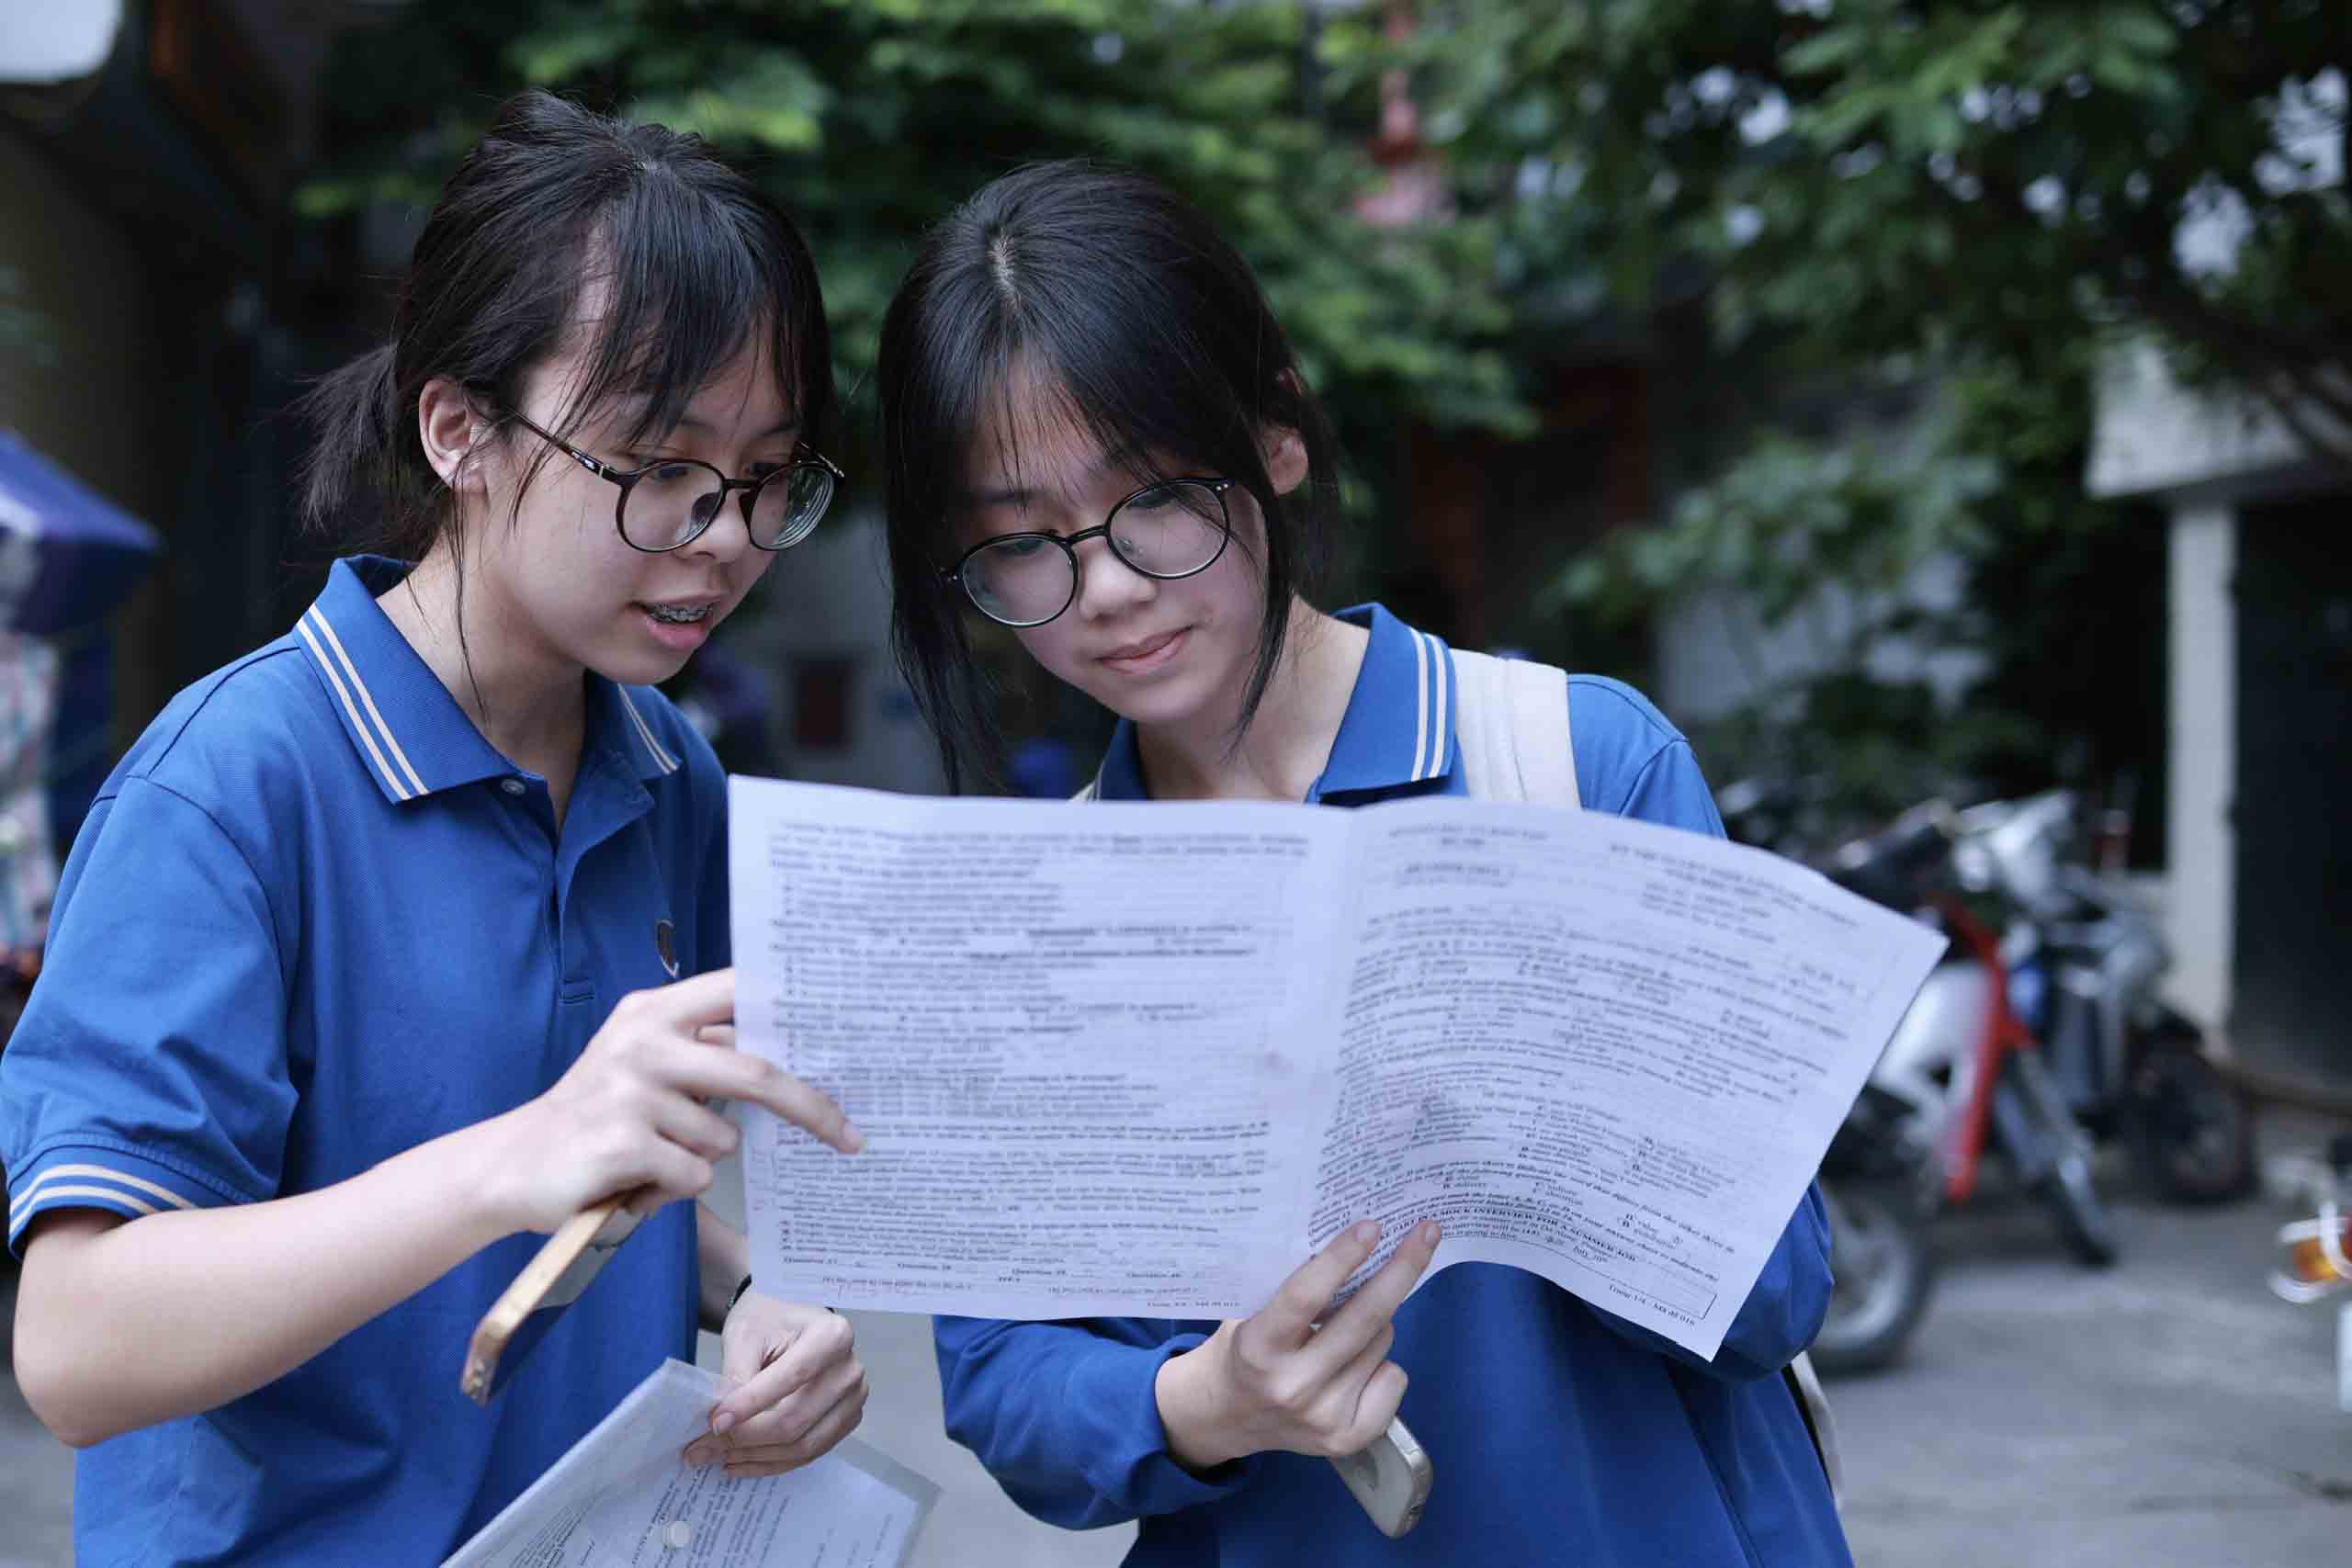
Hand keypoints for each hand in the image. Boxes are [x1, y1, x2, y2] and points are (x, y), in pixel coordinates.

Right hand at [486, 968, 861, 1234]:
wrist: (511, 1164)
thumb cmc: (596, 1115)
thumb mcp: (644, 1062)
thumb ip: (703, 1051)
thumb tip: (790, 1056)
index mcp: (652, 1011)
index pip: (738, 991)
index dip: (793, 1006)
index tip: (845, 1026)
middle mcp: (642, 1042)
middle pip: (756, 1073)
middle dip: (810, 1109)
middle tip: (850, 1136)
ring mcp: (630, 1092)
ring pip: (722, 1137)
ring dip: (702, 1157)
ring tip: (655, 1157)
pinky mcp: (622, 1143)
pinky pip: (694, 1173)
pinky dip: (676, 1187)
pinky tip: (636, 1178)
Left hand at [684, 1297, 867, 1477]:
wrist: (788, 1319)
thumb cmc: (768, 1319)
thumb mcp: (745, 1334)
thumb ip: (736, 1376)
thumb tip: (721, 1425)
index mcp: (832, 1336)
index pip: (790, 1379)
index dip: (750, 1405)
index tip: (714, 1422)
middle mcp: (849, 1370)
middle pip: (796, 1420)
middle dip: (745, 1438)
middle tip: (703, 1447)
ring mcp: (852, 1399)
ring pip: (803, 1446)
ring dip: (755, 1457)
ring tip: (717, 1456)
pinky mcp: (845, 1421)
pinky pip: (808, 1454)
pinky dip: (771, 1463)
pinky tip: (741, 1461)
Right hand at [1154, 1218, 1440, 1470]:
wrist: (1227, 1416)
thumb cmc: (1245, 1346)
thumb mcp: (1250, 1309)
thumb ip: (1291, 1283)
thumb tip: (1352, 1239)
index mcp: (1258, 1348)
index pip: (1305, 1296)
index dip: (1342, 1258)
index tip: (1372, 1226)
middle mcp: (1293, 1387)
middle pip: (1364, 1319)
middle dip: (1400, 1270)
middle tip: (1426, 1232)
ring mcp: (1324, 1417)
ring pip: (1382, 1342)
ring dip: (1379, 1319)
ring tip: (1349, 1322)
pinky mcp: (1349, 1437)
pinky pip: (1394, 1377)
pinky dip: (1384, 1361)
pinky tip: (1356, 1365)